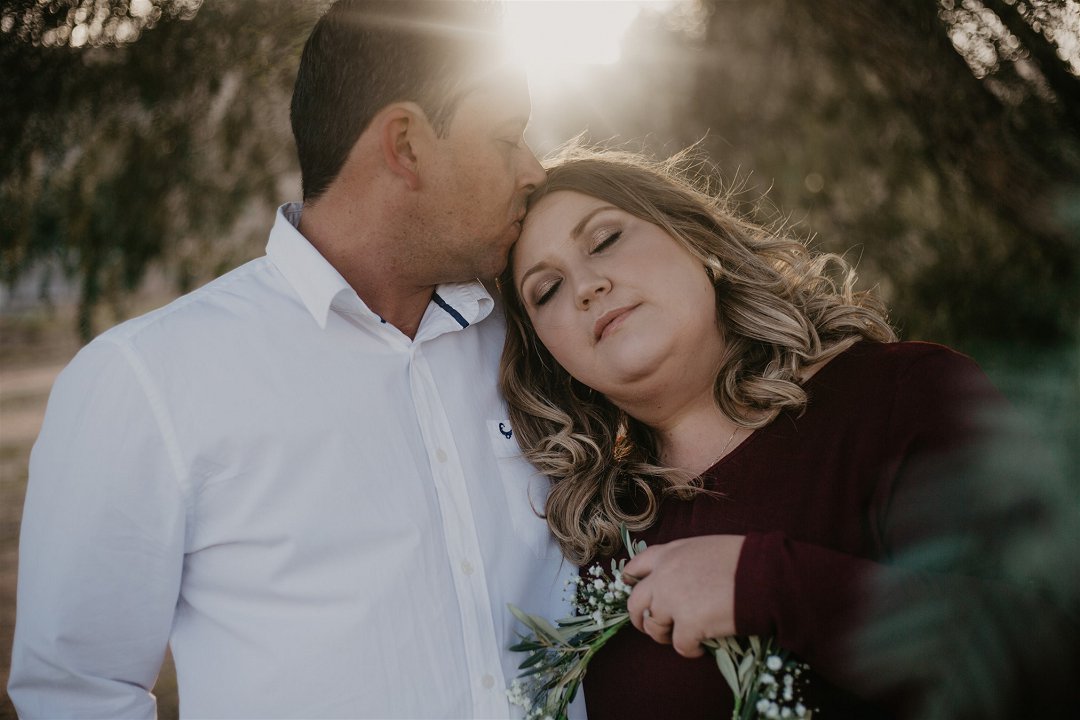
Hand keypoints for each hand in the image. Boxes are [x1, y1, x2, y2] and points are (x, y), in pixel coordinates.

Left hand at [622, 534, 744, 657]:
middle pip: (635, 603)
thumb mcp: (704, 548)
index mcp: (669, 554)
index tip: (632, 591)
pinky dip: (690, 650)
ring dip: (665, 635)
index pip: (635, 567)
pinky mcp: (688, 624)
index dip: (631, 582)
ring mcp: (673, 601)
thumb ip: (684, 562)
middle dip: (640, 618)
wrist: (765, 573)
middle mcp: (663, 576)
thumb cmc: (743, 558)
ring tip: (684, 636)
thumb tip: (679, 582)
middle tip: (654, 627)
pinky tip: (702, 646)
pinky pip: (679, 646)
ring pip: (653, 627)